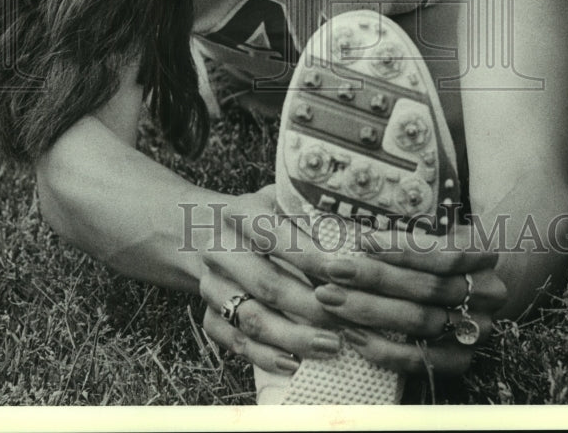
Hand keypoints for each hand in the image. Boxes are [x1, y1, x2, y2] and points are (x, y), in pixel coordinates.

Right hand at [199, 186, 346, 377]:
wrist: (203, 230)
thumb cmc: (263, 218)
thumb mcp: (282, 203)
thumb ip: (313, 216)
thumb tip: (364, 237)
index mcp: (242, 212)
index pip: (276, 235)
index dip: (310, 256)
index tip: (343, 273)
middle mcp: (220, 247)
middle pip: (266, 283)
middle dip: (310, 306)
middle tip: (346, 321)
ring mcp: (210, 282)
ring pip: (249, 317)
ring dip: (291, 337)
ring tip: (330, 346)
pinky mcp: (206, 312)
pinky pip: (232, 340)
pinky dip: (263, 356)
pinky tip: (293, 363)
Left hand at [300, 224, 507, 374]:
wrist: (466, 290)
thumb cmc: (434, 251)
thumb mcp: (427, 233)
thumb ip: (398, 234)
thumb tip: (348, 231)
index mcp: (484, 254)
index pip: (445, 254)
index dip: (403, 248)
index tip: (361, 240)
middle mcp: (487, 293)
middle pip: (428, 288)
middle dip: (375, 279)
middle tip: (332, 270)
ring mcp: (476, 330)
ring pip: (421, 322)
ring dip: (370, 311)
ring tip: (332, 298)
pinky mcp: (460, 360)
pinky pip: (421, 360)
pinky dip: (384, 349)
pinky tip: (353, 335)